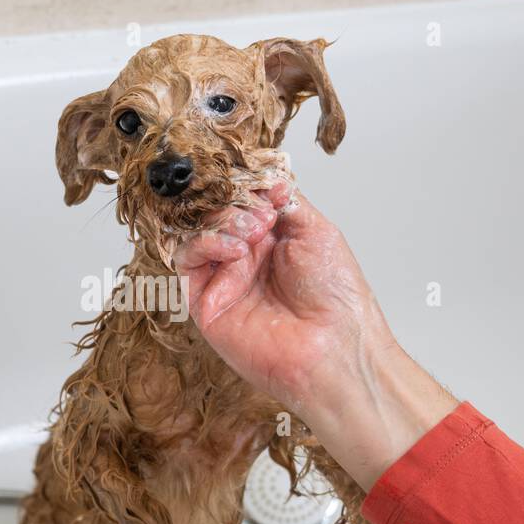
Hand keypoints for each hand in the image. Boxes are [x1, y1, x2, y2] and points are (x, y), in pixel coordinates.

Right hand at [174, 171, 456, 486]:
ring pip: (199, 231)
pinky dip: (206, 243)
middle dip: (235, 203)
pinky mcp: (205, 301)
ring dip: (222, 221)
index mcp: (273, 239)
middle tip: (260, 213)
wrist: (334, 347)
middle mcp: (246, 257)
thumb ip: (285, 200)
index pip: (243, 199)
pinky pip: (188, 260)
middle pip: (217, 211)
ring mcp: (224, 278)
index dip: (246, 186)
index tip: (260, 184)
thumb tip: (264, 176)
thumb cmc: (336, 296)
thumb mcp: (317, 230)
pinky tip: (235, 249)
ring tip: (252, 229)